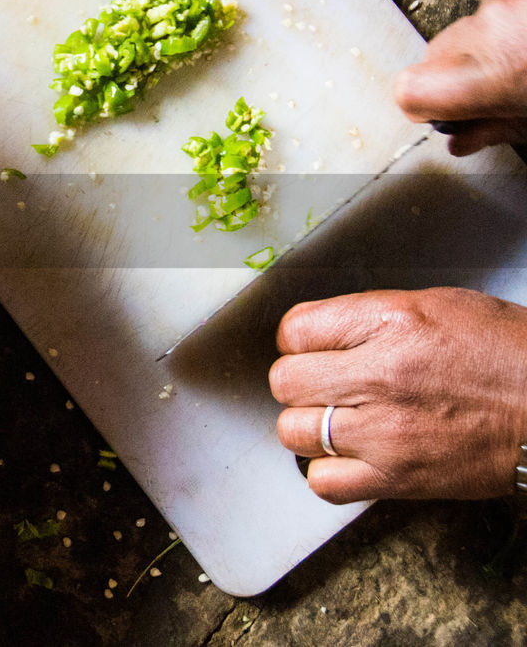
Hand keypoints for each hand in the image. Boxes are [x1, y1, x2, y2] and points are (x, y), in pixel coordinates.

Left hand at [269, 287, 526, 503]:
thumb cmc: (508, 354)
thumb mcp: (439, 307)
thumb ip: (370, 317)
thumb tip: (324, 333)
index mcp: (389, 323)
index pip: (294, 330)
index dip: (299, 341)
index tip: (314, 349)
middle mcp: (379, 376)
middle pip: (285, 381)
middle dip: (300, 382)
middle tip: (326, 386)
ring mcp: (385, 432)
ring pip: (293, 432)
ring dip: (309, 427)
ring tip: (339, 421)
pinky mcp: (397, 478)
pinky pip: (322, 482)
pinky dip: (328, 473)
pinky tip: (351, 457)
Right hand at [394, 0, 526, 155]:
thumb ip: (495, 128)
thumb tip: (459, 137)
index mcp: (492, 71)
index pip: (410, 90)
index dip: (423, 103)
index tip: (442, 109)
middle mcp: (492, 24)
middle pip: (440, 51)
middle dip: (462, 67)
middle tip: (505, 79)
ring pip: (475, 16)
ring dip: (498, 30)